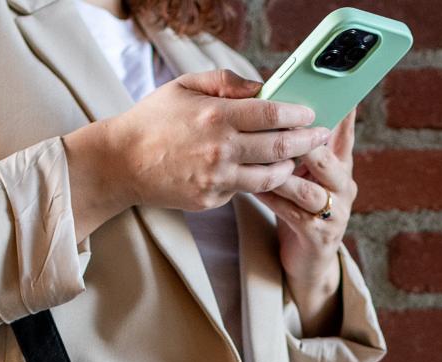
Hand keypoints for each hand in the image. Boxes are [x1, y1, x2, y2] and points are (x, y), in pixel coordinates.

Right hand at [64, 70, 328, 231]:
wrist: (121, 162)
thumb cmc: (153, 120)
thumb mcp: (185, 86)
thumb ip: (226, 82)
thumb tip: (261, 87)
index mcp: (216, 115)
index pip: (272, 114)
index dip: (297, 114)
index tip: (310, 113)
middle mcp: (220, 148)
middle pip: (279, 147)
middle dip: (306, 141)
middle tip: (320, 136)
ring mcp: (216, 178)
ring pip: (269, 176)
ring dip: (290, 167)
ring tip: (298, 157)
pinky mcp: (211, 199)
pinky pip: (245, 190)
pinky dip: (261, 181)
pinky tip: (269, 172)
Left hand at [253, 109, 356, 336]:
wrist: (309, 261)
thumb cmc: (302, 207)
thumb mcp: (309, 174)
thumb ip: (303, 147)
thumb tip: (283, 109)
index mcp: (341, 166)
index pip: (344, 133)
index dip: (343, 113)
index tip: (338, 90)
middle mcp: (343, 186)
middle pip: (328, 159)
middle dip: (306, 142)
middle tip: (286, 127)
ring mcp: (334, 212)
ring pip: (309, 189)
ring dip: (284, 174)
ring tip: (264, 160)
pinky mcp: (319, 235)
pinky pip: (293, 213)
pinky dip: (273, 199)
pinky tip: (254, 188)